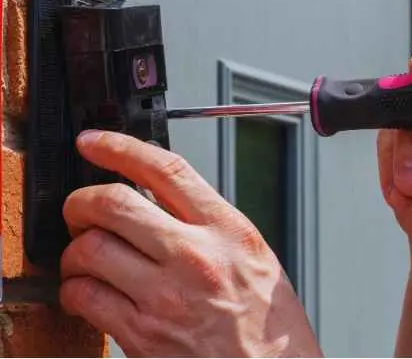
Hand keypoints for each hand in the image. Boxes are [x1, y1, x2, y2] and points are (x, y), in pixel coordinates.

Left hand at [58, 131, 322, 357]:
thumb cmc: (269, 326)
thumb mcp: (254, 257)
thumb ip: (210, 225)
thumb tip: (162, 200)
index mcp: (229, 231)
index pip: (167, 170)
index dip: (121, 147)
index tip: (96, 142)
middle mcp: (196, 257)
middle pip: (114, 203)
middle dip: (82, 200)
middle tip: (80, 208)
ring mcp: (166, 297)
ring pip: (90, 249)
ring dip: (75, 250)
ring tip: (85, 257)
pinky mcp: (142, 335)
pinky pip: (85, 298)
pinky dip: (75, 291)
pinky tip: (89, 292)